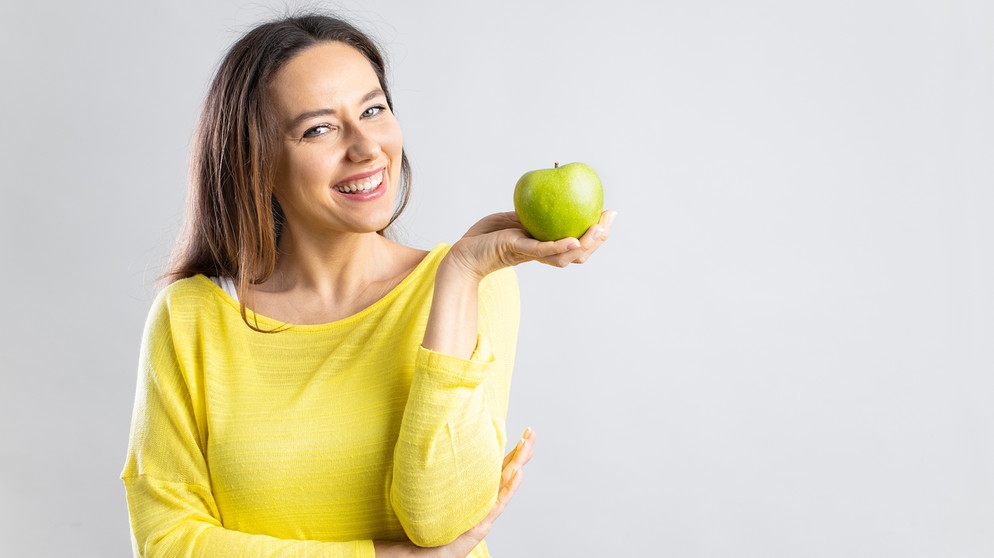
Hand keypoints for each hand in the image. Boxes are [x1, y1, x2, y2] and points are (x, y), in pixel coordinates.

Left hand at [374, 428, 536, 556]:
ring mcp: (486, 512)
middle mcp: (485, 501)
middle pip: (507, 472)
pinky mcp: (481, 524)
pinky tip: (518, 472)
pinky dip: (509, 487)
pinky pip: (497, 502)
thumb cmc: (431, 526)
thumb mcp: (438, 494)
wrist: (427, 553)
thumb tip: (428, 448)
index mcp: (477, 492)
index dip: (510, 451)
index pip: (498, 467)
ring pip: (506, 483)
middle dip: (521, 452)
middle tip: (532, 433)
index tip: (522, 434)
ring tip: (528, 446)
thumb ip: (440, 476)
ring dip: (519, 463)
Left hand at [446, 210, 616, 279]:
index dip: (597, 232)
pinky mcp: (518, 250)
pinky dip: (559, 247)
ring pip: (567, 256)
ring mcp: (532, 253)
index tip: (609, 213)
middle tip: (609, 220)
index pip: (578, 243)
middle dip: (599, 238)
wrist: (464, 253)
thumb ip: (533, 213)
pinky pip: (542, 250)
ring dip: (586, 244)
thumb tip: (553, 191)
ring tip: (598, 230)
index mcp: (545, 245)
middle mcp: (543, 253)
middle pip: (579, 253)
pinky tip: (572, 241)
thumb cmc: (486, 236)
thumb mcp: (515, 220)